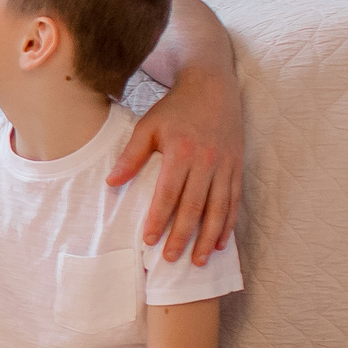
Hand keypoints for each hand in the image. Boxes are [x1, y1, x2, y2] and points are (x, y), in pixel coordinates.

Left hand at [111, 61, 242, 265]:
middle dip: (183, 235)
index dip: (159, 218)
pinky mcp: (237, 167)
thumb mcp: (148, 126)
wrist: (213, 87)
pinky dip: (228, 223)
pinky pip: (234, 200)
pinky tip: (220, 242)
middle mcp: (206, 161)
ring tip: (198, 260)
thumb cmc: (175, 109)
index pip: (168, 193)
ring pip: (218, 208)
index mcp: (181, 151)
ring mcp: (225, 165)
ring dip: (208, 236)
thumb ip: (131, 156)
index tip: (149, 240)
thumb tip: (110, 183)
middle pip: (194, 206)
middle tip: (171, 259)